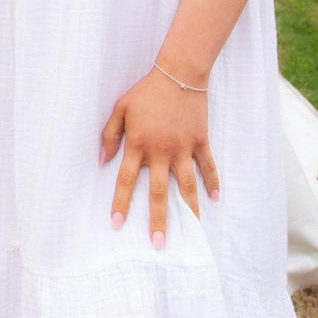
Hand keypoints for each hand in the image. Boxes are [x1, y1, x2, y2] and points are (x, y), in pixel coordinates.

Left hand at [99, 68, 218, 249]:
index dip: (120, 202)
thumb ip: (109, 135)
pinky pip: (208, 167)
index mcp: (138, 144)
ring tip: (193, 233)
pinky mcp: (201, 142)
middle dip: (158, 220)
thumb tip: (102, 161)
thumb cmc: (146, 91)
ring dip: (189, 211)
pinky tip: (214, 200)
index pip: (125, 179)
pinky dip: (212, 183)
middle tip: (159, 244)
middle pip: (158, 192)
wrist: (178, 73)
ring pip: (187, 186)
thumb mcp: (120, 108)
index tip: (116, 224)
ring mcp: (184, 148)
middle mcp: (161, 151)